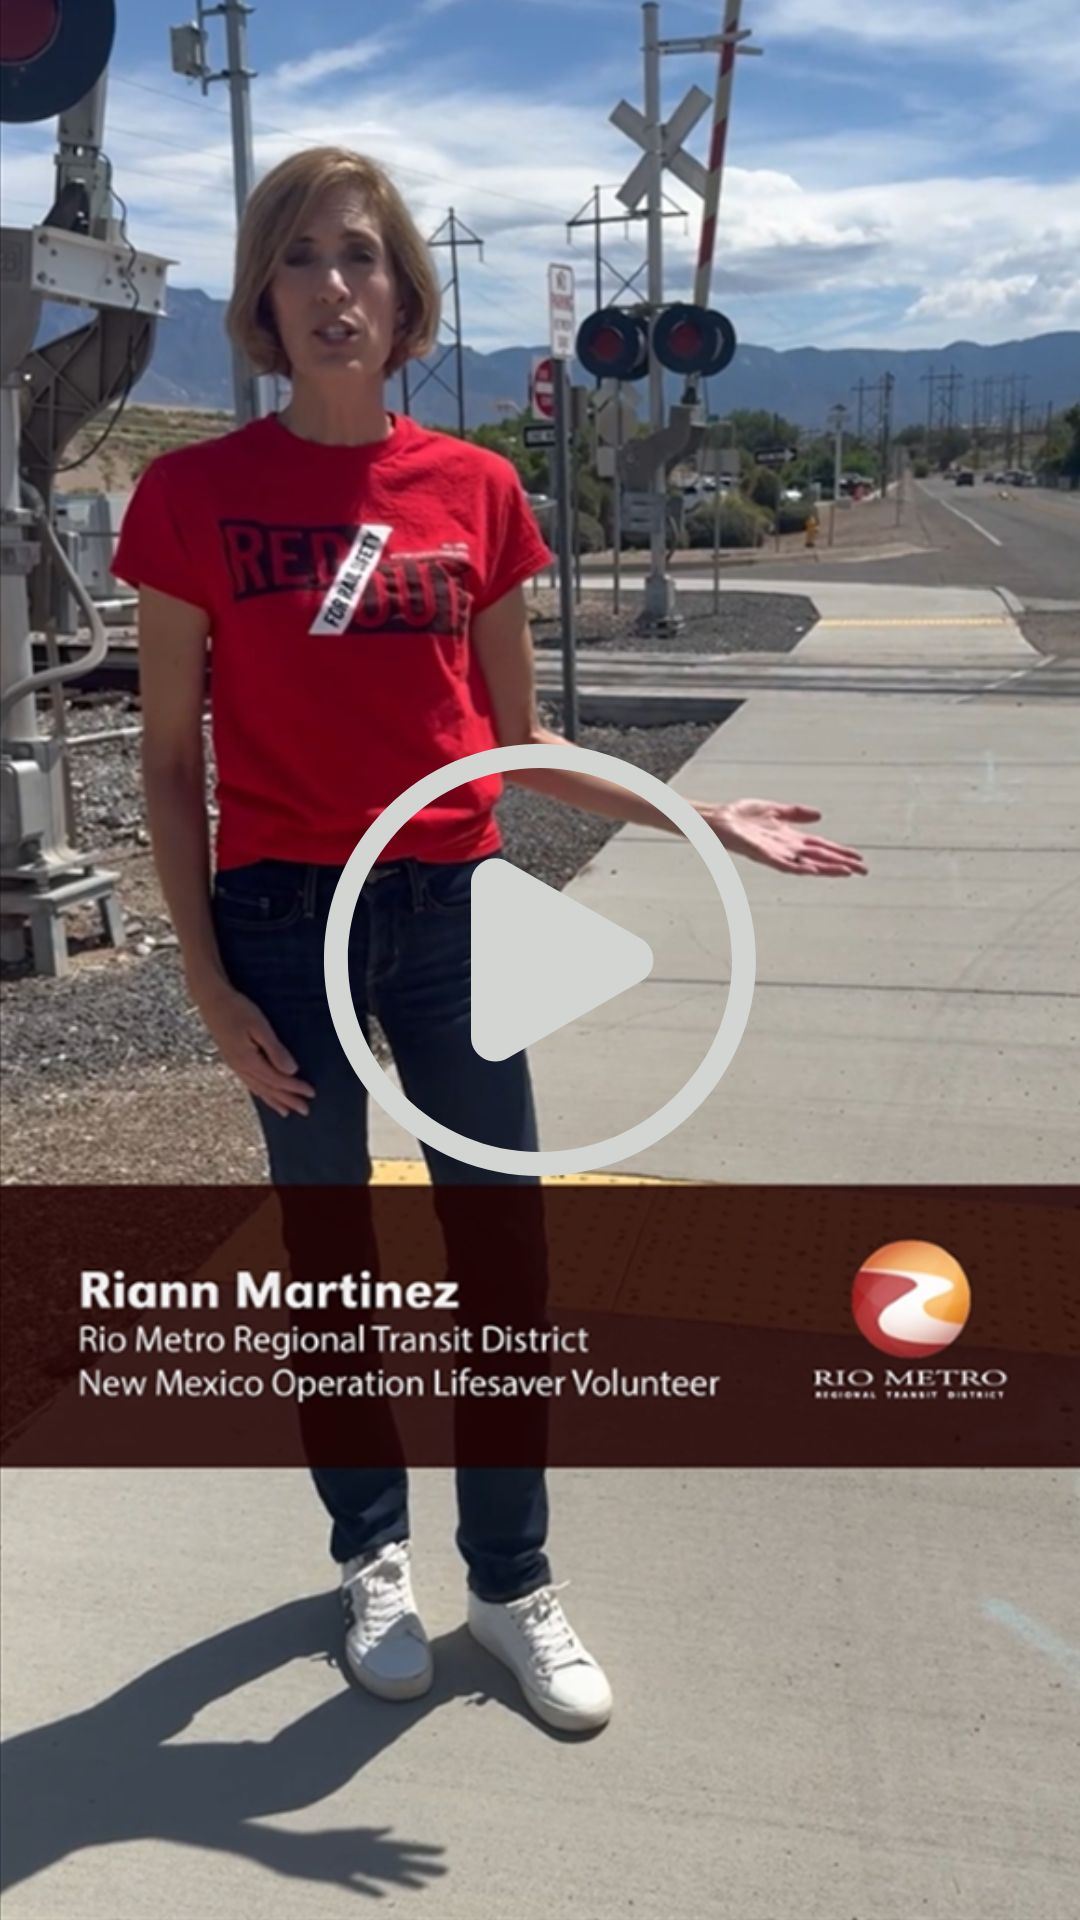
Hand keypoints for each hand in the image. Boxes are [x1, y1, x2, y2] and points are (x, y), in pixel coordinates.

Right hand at [195, 982, 314, 1116]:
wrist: (211, 1001)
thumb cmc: (237, 1009)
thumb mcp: (259, 1027)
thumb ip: (275, 1050)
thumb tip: (291, 1070)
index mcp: (248, 1060)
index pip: (277, 1079)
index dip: (295, 1088)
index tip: (311, 1093)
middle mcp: (240, 1067)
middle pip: (269, 1089)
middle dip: (288, 1100)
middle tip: (305, 1111)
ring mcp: (235, 1065)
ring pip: (258, 1088)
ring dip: (274, 1100)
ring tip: (287, 1111)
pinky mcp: (232, 1060)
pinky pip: (249, 1083)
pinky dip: (260, 1093)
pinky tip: (264, 1095)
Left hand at [700, 799, 867, 876]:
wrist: (717, 818)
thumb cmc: (740, 815)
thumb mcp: (774, 810)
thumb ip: (795, 813)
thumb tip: (820, 816)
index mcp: (789, 838)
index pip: (821, 846)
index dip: (839, 851)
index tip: (858, 858)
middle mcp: (785, 848)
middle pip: (820, 857)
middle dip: (841, 863)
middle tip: (864, 870)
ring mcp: (775, 853)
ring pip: (807, 865)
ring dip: (827, 868)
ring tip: (848, 872)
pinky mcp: (763, 855)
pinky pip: (785, 865)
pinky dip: (801, 868)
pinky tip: (815, 869)